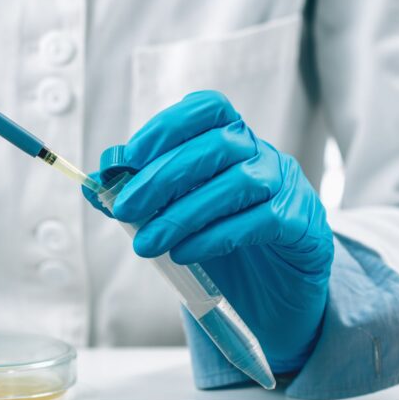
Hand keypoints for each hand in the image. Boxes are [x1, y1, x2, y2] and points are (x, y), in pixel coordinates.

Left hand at [84, 91, 333, 370]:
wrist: (273, 291)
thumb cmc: (221, 241)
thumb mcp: (177, 213)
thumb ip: (141, 196)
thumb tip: (96, 185)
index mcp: (231, 140)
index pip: (207, 108)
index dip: (167, 126)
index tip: (130, 157)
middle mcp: (262, 154)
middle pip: (215, 145)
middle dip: (162, 177)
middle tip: (125, 209)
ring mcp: (286, 185)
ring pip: (237, 184)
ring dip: (183, 213)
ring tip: (148, 243)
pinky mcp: (302, 223)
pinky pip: (260, 221)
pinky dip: (214, 236)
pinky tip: (184, 253)